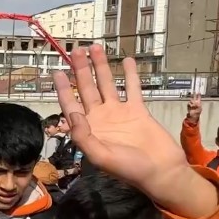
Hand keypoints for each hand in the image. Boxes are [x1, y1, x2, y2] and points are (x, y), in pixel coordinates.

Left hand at [53, 46, 217, 217]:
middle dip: (80, 70)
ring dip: (100, 67)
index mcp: (89, 130)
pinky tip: (127, 60)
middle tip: (76, 50)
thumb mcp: (101, 156)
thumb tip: (72, 114)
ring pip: (107, 84)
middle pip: (87, 89)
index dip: (63, 89)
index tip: (57, 71)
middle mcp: (101, 118)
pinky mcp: (138, 110)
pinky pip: (132, 88)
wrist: (161, 171)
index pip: (71, 105)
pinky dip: (130, 75)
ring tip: (95, 47)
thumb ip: (83, 136)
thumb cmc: (129, 169)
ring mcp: (119, 113)